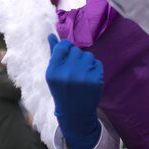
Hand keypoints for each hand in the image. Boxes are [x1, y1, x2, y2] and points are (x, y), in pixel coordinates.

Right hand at [46, 34, 102, 148]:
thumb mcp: (54, 74)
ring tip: (81, 74)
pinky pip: (97, 63)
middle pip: (76, 50)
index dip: (66, 47)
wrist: (76, 112)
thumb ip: (54, 54)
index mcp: (53, 72)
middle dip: (76, 57)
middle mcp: (67, 73)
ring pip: (88, 55)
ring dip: (86, 62)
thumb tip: (51, 35)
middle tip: (74, 69)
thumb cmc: (62, 89)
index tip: (67, 53)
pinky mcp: (96, 80)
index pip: (62, 46)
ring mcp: (82, 77)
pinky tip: (89, 78)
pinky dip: (94, 68)